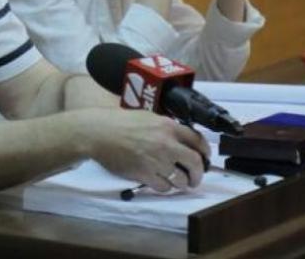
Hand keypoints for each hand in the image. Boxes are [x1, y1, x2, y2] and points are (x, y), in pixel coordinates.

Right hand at [81, 109, 208, 191]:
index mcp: (169, 126)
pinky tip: (162, 183)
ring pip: (182, 180)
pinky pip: (164, 187)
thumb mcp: (148, 118)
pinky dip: (166, 187)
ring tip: (179, 183)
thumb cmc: (120, 123)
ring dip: (183, 183)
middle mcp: (167, 144)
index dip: (206, 152)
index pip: (198, 141)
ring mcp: (156, 161)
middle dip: (199, 174)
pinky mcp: (144, 175)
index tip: (206, 159)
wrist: (98, 133)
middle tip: (196, 178)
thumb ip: (166, 128)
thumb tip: (182, 140)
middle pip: (195, 163)